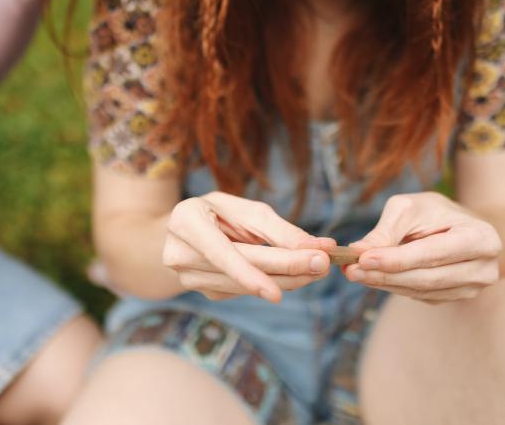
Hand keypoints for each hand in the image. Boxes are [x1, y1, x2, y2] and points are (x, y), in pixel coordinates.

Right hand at [163, 192, 335, 302]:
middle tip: (323, 264)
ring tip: (317, 269)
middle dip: (286, 269)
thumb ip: (280, 230)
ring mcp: (190, 279)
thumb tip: (319, 247)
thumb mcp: (246, 210)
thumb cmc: (219, 212)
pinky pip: (246, 291)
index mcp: (185, 222)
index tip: (288, 281)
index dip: (253, 272)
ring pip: (247, 287)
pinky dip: (273, 283)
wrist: (187, 230)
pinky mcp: (206, 293)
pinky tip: (293, 274)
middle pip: (241, 270)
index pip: (222, 253)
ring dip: (287, 280)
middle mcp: (181, 255)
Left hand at [345, 192, 500, 302]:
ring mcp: (472, 288)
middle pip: (426, 278)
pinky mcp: (456, 297)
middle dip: (385, 275)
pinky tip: (374, 277)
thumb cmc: (433, 212)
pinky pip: (420, 297)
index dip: (396, 259)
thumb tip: (358, 251)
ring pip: (421, 291)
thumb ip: (386, 230)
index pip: (433, 254)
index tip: (363, 258)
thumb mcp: (410, 208)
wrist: (458, 225)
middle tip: (351, 270)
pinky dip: (394, 287)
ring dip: (385, 284)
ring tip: (355, 272)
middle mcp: (483, 268)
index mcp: (481, 238)